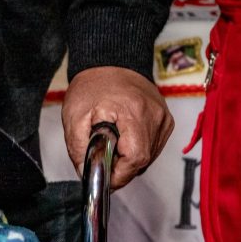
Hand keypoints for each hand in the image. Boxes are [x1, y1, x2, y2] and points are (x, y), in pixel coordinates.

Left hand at [62, 66, 173, 189]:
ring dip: (128, 161)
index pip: (135, 158)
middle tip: (103, 161)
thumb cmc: (92, 87)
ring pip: (149, 156)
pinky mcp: (166, 121)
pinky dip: (137, 151)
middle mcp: (155, 116)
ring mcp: (163, 119)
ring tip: (112, 146)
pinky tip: (124, 140)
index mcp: (134, 113)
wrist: (110, 63)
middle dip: (121, 169)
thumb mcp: (74, 118)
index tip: (104, 178)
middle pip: (143, 160)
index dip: (119, 175)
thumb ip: (79, 149)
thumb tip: (86, 174)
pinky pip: (153, 147)